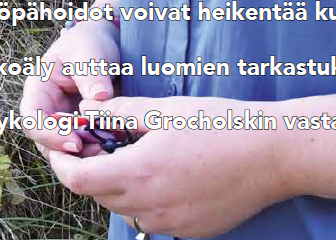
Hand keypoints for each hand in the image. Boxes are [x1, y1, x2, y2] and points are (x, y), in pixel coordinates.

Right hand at [19, 21, 121, 156]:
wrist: (105, 44)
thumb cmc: (91, 43)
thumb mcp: (90, 51)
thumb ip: (91, 73)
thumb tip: (100, 97)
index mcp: (38, 89)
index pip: (32, 119)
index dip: (49, 135)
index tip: (75, 143)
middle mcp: (45, 111)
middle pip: (47, 142)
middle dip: (70, 151)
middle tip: (98, 153)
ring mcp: (62, 122)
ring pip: (64, 151)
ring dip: (84, 155)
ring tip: (109, 151)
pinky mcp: (79, 130)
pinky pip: (83, 148)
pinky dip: (96, 151)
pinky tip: (114, 148)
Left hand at [48, 95, 286, 237]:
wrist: (272, 154)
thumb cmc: (221, 124)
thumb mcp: (167, 110)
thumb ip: (121, 111)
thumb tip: (87, 108)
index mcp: (139, 171)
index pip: (77, 180)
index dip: (63, 163)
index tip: (67, 146)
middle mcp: (149, 205)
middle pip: (100, 195)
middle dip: (94, 170)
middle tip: (107, 142)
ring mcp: (169, 224)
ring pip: (127, 209)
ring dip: (122, 186)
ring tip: (142, 155)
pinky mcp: (189, 233)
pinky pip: (155, 219)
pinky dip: (150, 199)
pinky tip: (172, 172)